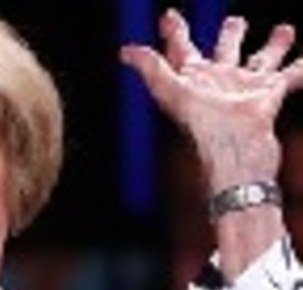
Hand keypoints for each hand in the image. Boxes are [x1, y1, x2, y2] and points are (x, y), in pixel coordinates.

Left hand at [122, 10, 302, 276]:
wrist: (237, 153)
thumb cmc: (203, 127)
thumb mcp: (173, 92)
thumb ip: (151, 68)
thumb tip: (125, 50)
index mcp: (193, 79)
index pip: (181, 49)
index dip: (175, 32)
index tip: (169, 15)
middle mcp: (218, 83)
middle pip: (225, 52)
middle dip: (230, 35)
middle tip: (236, 20)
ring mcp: (244, 90)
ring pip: (262, 60)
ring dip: (274, 45)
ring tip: (286, 29)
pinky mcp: (268, 98)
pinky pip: (290, 76)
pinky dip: (300, 67)